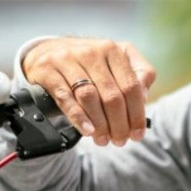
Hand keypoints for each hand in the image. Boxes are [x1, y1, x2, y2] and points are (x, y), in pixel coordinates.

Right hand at [22, 37, 155, 147]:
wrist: (47, 51)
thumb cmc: (88, 63)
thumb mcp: (116, 61)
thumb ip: (137, 74)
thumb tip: (144, 96)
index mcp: (112, 50)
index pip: (131, 86)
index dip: (137, 114)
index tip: (137, 134)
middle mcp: (90, 52)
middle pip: (112, 96)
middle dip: (119, 124)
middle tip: (119, 141)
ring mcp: (67, 60)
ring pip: (89, 97)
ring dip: (100, 124)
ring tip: (103, 140)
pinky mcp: (47, 70)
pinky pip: (65, 98)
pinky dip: (78, 117)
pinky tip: (87, 131)